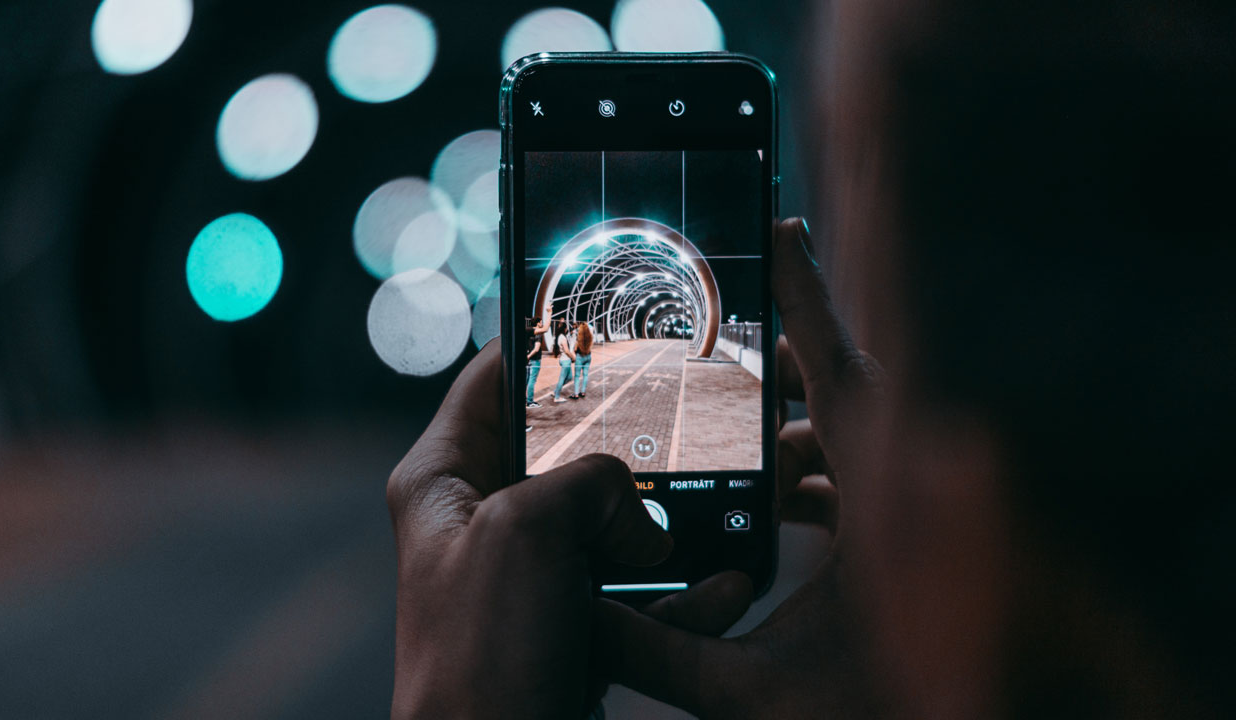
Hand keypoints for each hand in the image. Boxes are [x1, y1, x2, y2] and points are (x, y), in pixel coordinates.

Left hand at [389, 340, 751, 718]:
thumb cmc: (480, 656)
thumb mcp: (526, 529)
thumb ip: (588, 479)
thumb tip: (637, 513)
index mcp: (443, 481)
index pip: (491, 379)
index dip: (544, 339)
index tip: (608, 317)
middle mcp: (483, 520)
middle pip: (565, 448)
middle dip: (630, 442)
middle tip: (686, 415)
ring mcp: (529, 575)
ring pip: (612, 521)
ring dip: (668, 526)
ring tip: (718, 515)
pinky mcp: (571, 623)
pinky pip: (636, 588)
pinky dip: (680, 590)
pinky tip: (723, 590)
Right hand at [595, 218, 888, 717]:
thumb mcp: (752, 694)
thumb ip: (659, 653)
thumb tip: (579, 619)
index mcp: (886, 508)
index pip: (843, 376)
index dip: (807, 298)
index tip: (782, 229)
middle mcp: (915, 495)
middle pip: (845, 398)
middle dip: (779, 374)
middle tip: (720, 346)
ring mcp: (926, 515)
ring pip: (857, 441)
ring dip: (796, 436)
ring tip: (735, 435)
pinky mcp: (925, 541)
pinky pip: (872, 479)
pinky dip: (822, 476)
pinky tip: (779, 503)